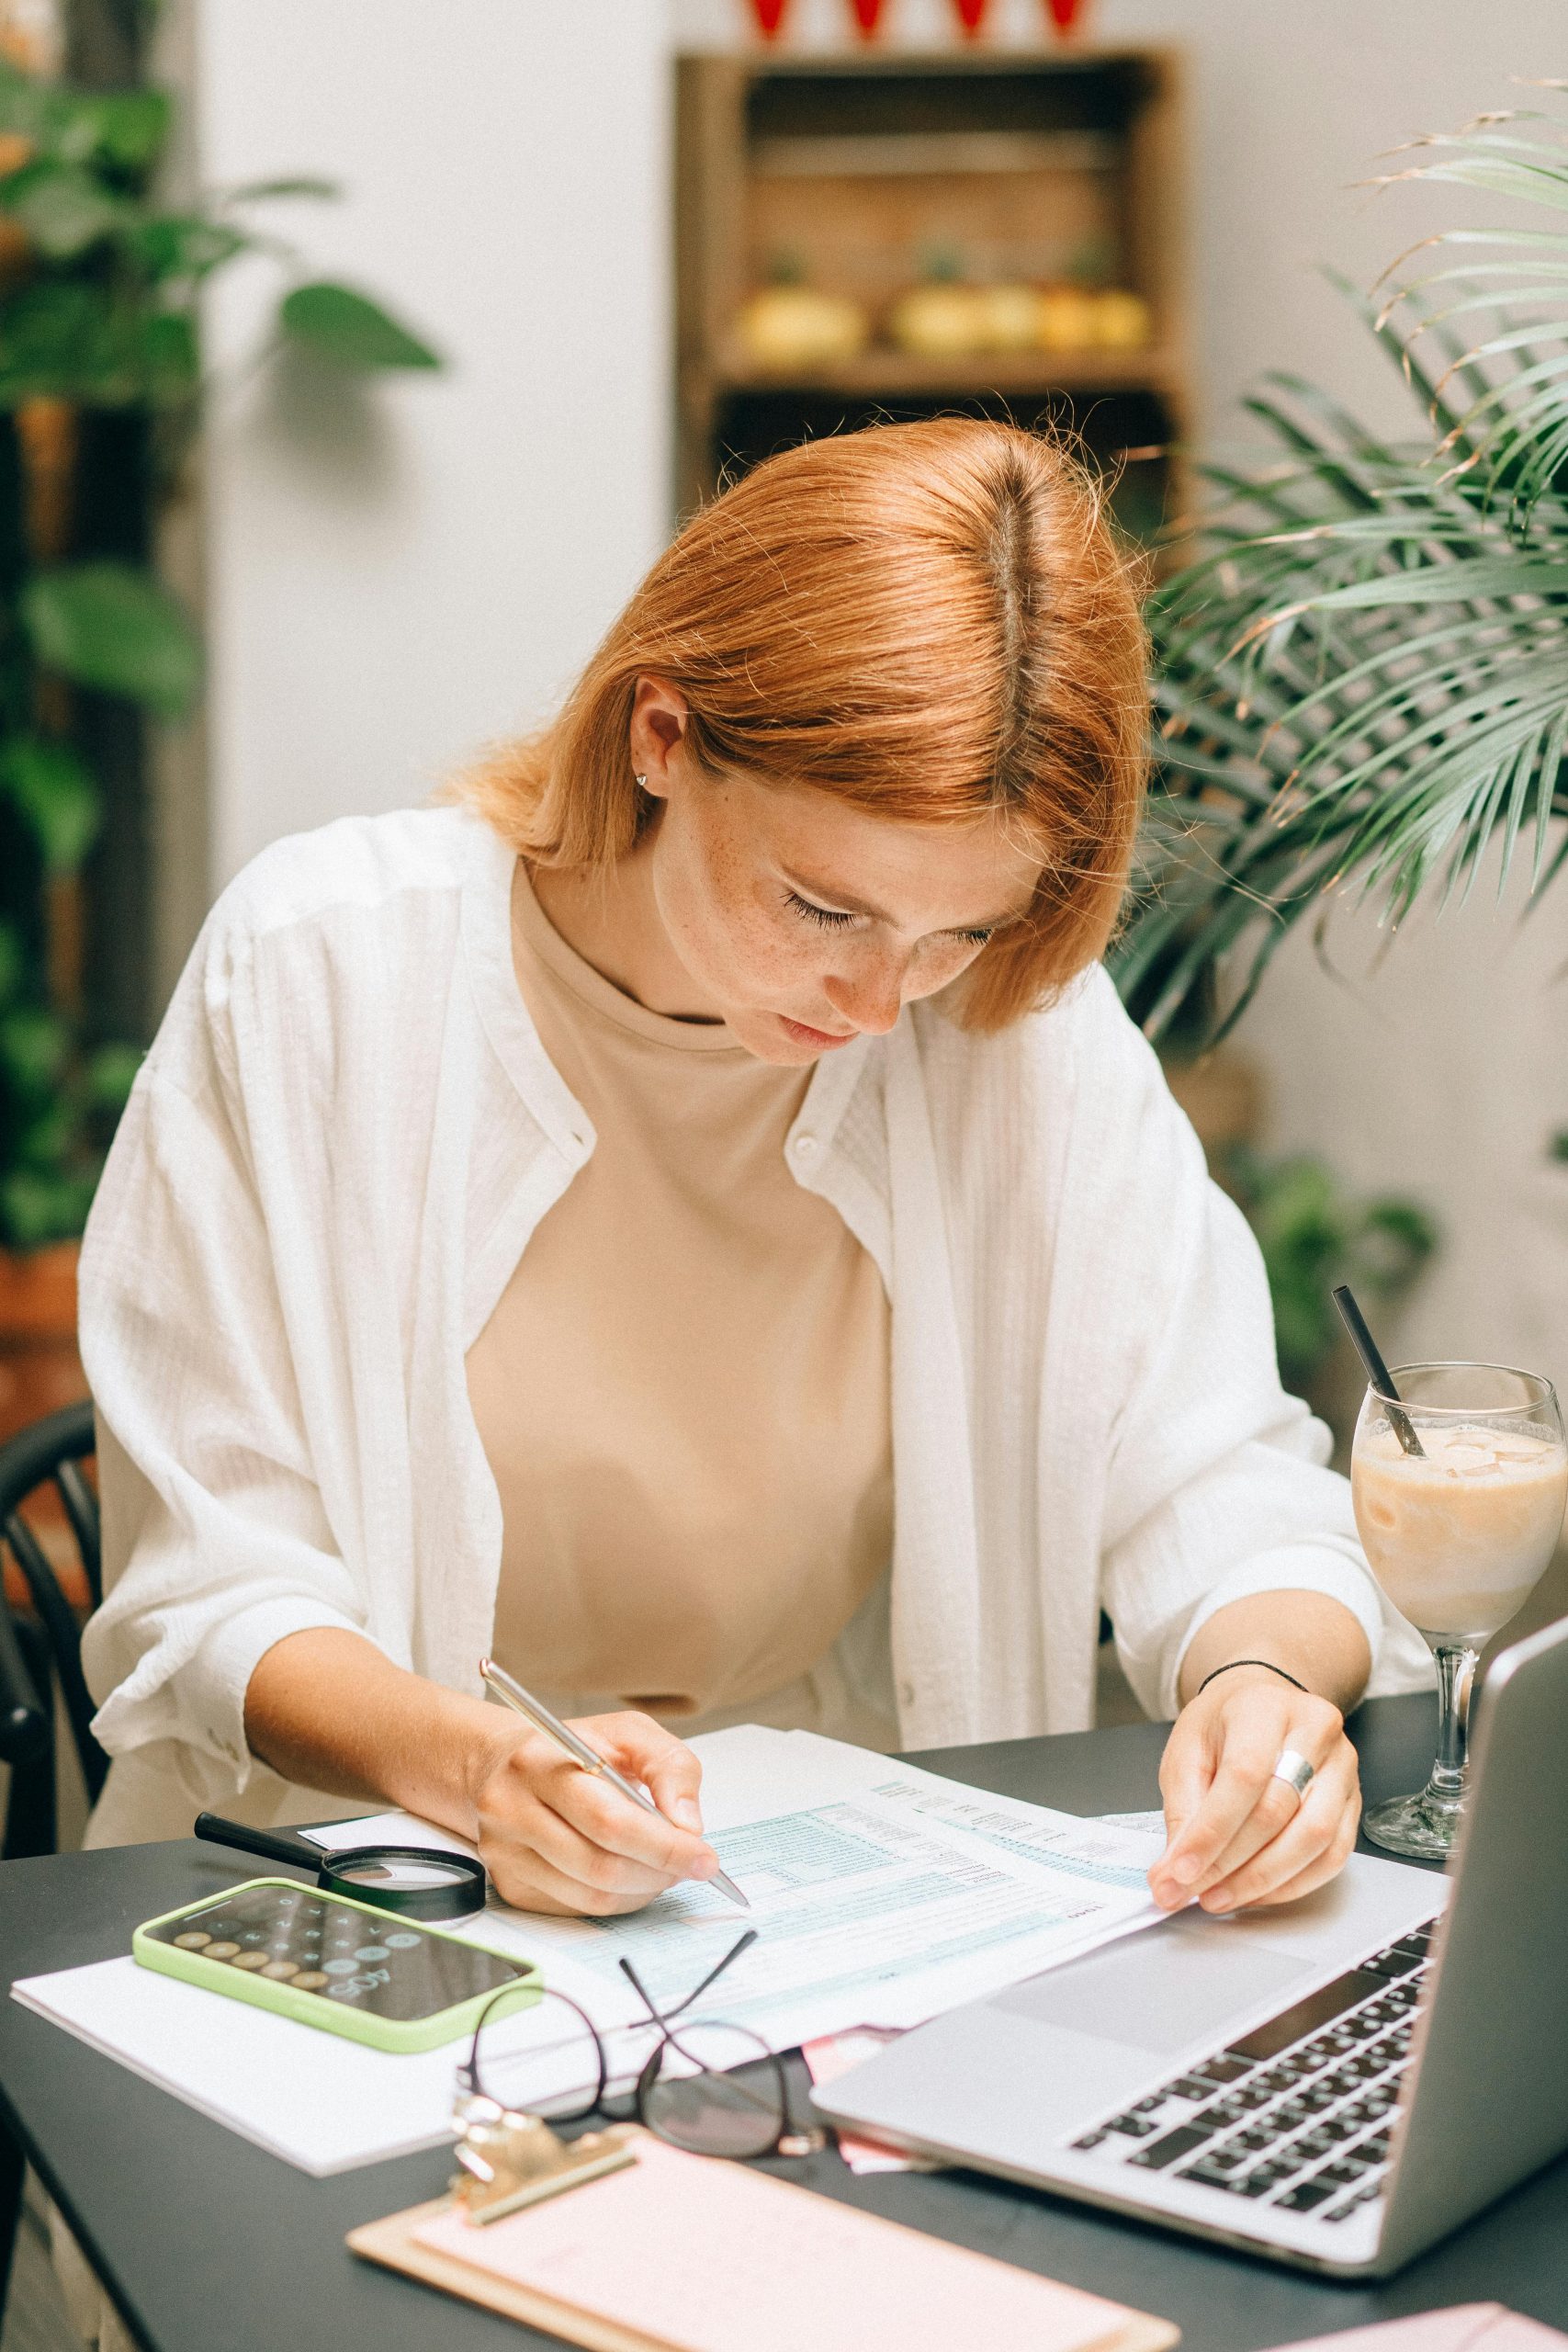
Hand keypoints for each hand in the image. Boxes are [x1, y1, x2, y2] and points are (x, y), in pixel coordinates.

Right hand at [467, 1709, 720, 1915]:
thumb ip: (669, 1767)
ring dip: (643, 1890)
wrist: (500, 1765)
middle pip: (600, 1865)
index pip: (609, 1820)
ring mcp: (506, 1854)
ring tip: (663, 1868)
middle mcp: (512, 1810)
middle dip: (659, 1872)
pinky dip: (618, 1899)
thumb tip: (688, 1827)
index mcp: (540, 1762)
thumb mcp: (628, 1733)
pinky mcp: (510, 1885)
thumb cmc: (575, 1748)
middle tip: (691, 1865)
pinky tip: (631, 1875)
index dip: (664, 1846)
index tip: (704, 1857)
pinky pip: (578, 1908)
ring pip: (592, 1895)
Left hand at [1148, 1667, 1361, 1913]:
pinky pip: (1334, 1855)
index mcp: (1264, 1708)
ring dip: (1263, 1880)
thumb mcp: (1186, 1752)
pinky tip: (1257, 1891)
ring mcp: (1343, 1766)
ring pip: (1314, 1838)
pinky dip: (1293, 1884)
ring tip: (1220, 1896)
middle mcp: (1314, 1731)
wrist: (1263, 1704)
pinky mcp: (1354, 1800)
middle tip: (1192, 1890)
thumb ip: (1181, 1813)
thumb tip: (1172, 1877)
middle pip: (1279, 1810)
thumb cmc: (1225, 1726)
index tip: (1180, 1872)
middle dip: (1230, 1863)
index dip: (1212, 1832)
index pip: (1244, 1775)